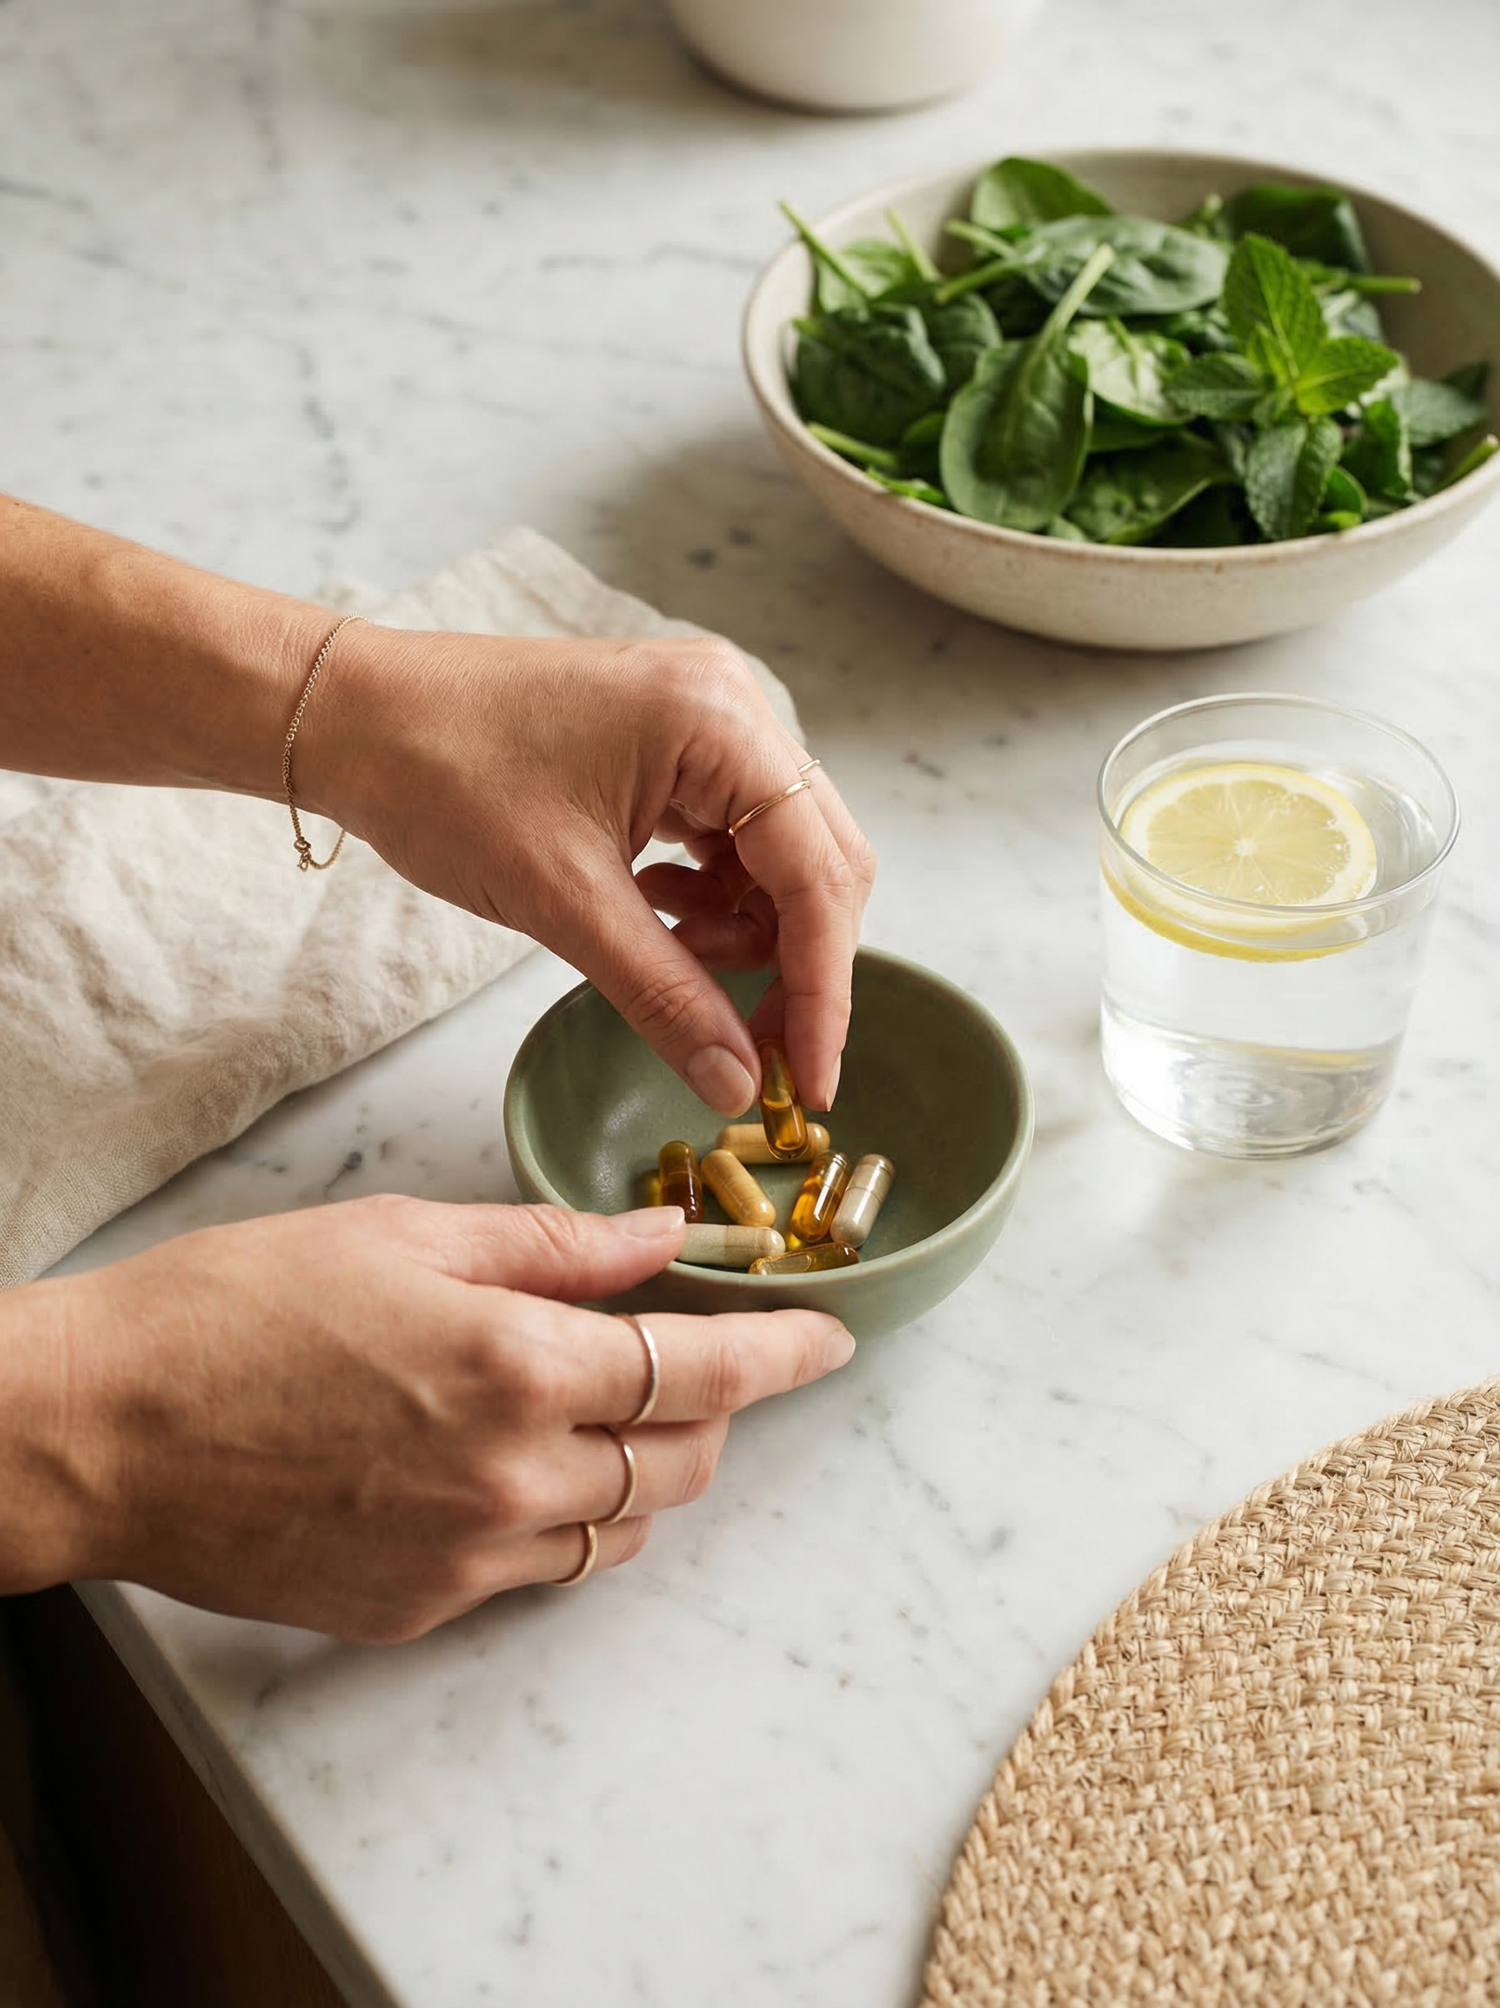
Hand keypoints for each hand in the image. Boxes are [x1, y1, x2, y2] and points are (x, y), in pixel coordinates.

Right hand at [11, 1197, 851, 1640]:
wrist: (105, 1427)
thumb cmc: (238, 1307)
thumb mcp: (406, 1236)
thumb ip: (556, 1245)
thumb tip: (665, 1236)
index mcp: (517, 1366)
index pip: (705, 1373)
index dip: (784, 1356)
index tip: (828, 1341)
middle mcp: (511, 1477)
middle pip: (682, 1465)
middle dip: (713, 1413)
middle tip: (690, 1361)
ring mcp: (465, 1559)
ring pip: (621, 1531)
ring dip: (641, 1471)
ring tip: (596, 1412)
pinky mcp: (417, 1609)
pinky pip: (537, 1572)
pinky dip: (558, 1520)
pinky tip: (506, 1467)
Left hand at [304, 628, 875, 1114]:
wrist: (352, 718)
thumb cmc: (441, 777)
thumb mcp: (564, 904)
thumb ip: (666, 997)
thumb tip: (738, 1083)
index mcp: (719, 722)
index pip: (817, 875)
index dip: (822, 988)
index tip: (810, 1079)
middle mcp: (732, 705)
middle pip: (817, 860)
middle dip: (793, 962)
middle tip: (759, 1051)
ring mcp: (704, 717)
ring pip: (778, 853)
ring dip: (747, 930)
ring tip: (677, 965)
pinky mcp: (672, 740)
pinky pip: (730, 834)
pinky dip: (710, 896)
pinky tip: (659, 919)